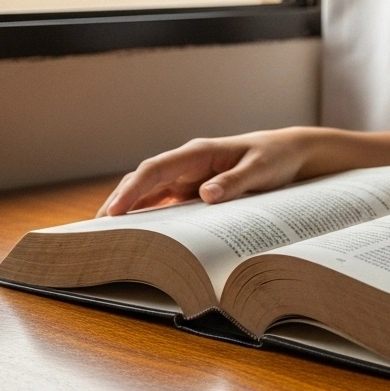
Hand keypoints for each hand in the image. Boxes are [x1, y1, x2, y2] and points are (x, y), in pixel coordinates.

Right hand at [96, 128, 313, 216]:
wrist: (290, 153)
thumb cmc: (275, 156)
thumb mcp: (261, 168)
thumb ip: (235, 181)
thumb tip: (207, 194)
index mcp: (199, 152)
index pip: (155, 169)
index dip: (132, 190)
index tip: (114, 211)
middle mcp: (188, 163)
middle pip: (144, 181)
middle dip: (120, 202)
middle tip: (99, 232)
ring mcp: (190, 177)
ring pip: (151, 193)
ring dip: (132, 212)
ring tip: (111, 238)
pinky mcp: (195, 190)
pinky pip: (167, 203)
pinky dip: (152, 216)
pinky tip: (142, 235)